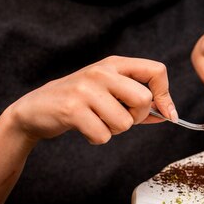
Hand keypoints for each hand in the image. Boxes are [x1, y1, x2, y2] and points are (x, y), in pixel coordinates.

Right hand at [7, 56, 175, 144]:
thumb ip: (138, 104)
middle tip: (121, 118)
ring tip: (97, 121)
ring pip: (124, 123)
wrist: (36, 109)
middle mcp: (101, 72)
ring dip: (114, 130)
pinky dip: (97, 138)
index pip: (156, 70)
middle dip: (137, 117)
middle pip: (144, 99)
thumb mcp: (110, 95)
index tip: (166, 113)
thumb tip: (168, 114)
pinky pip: (104, 136)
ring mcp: (86, 89)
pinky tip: (84, 128)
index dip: (165, 95)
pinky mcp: (72, 109)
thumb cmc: (80, 102)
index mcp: (115, 64)